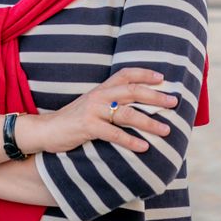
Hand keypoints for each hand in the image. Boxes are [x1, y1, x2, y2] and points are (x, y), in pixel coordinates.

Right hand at [35, 67, 177, 154]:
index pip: (125, 74)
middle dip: (155, 96)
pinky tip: (143, 147)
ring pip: (126, 113)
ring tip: (166, 130)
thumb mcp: (92, 105)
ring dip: (148, 122)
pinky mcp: (87, 126)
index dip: (144, 73)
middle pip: (131, 91)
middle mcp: (99, 95)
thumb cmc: (74, 120)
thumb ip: (110, 102)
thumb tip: (136, 106)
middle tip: (174, 102)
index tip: (163, 78)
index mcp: (101, 88)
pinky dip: (130, 140)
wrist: (47, 130)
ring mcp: (93, 110)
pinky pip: (113, 134)